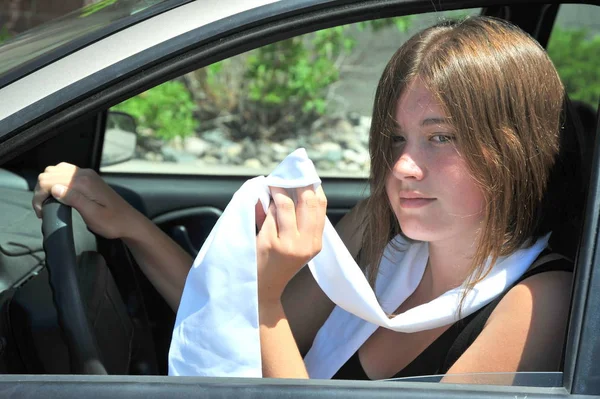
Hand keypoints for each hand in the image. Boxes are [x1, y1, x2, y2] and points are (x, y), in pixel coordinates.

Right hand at [32, 162, 139, 239]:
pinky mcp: (88, 178)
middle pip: (50, 173)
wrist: (129, 222)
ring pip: (56, 171)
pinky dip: (56, 181)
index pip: (49, 180)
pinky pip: (65, 173)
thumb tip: (54, 188)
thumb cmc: (112, 223)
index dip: (39, 195)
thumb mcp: (93, 215)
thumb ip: (74, 200)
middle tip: (42, 209)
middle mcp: (84, 174)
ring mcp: (87, 174)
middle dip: (40, 190)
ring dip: (47, 184)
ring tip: (47, 202)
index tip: (41, 212)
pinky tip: (57, 194)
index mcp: (84, 182)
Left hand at [255, 185, 326, 303]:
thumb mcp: (297, 246)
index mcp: (315, 243)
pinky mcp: (269, 243)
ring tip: (271, 184)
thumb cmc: (276, 263)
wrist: (261, 290)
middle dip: (297, 183)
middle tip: (287, 173)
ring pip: (285, 205)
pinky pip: (268, 215)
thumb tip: (293, 186)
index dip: (313, 186)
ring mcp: (287, 244)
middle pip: (306, 202)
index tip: (305, 174)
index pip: (320, 206)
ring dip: (277, 191)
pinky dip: (265, 205)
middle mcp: (305, 244)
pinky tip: (261, 201)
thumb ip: (299, 221)